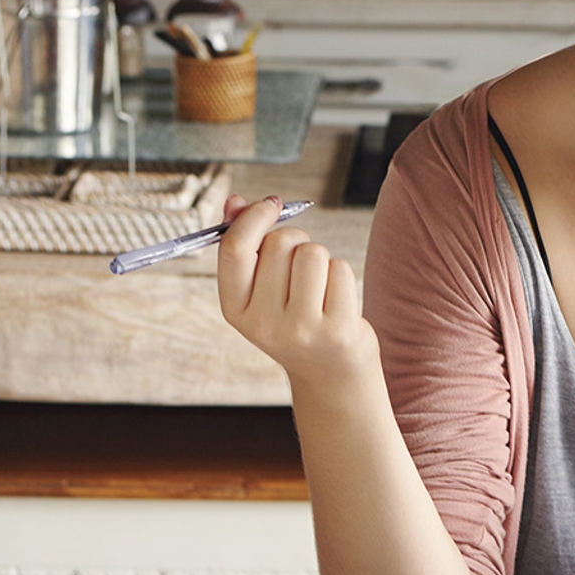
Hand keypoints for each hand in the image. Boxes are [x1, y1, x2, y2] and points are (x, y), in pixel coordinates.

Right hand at [216, 194, 379, 386]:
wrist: (330, 373)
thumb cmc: (293, 320)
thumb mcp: (259, 291)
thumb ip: (245, 246)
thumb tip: (236, 201)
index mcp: (235, 310)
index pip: (235, 249)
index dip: (253, 217)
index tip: (271, 205)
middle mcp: (264, 323)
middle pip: (280, 243)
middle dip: (295, 240)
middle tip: (300, 265)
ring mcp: (301, 329)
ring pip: (312, 252)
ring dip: (319, 257)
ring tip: (318, 285)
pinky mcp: (337, 330)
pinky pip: (339, 269)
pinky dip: (340, 274)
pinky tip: (335, 299)